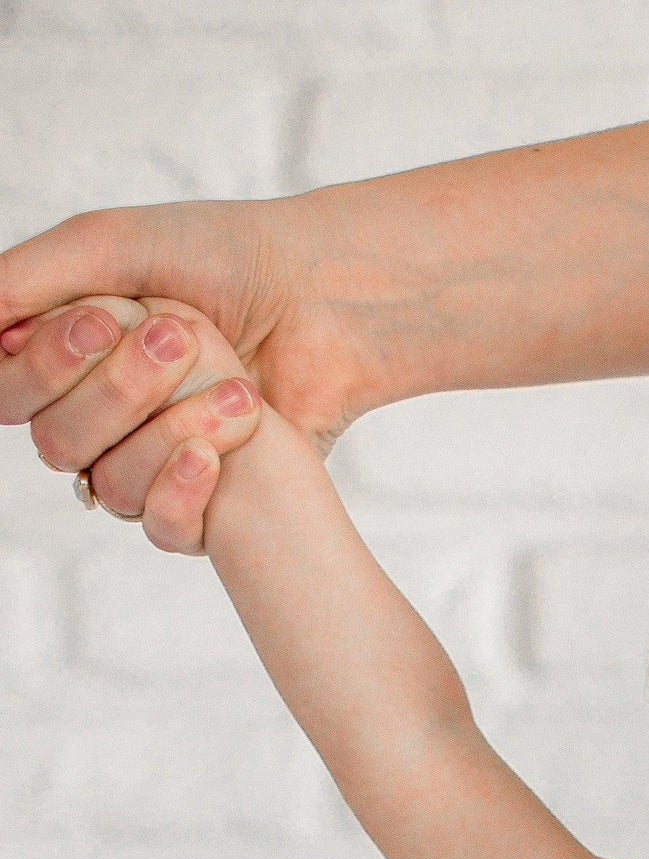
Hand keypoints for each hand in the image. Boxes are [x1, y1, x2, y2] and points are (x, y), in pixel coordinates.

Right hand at [0, 200, 346, 551]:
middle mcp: (98, 417)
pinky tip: (216, 452)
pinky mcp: (200, 506)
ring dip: (163, 429)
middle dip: (116, 390)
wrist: (320, 303)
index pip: (12, 391)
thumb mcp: (110, 244)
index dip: (48, 366)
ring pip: (105, 484)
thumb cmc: (219, 257)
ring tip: (231, 383)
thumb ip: (28, 279)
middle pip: (55, 439)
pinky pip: (160, 526)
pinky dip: (183, 489)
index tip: (105, 322)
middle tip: (176, 337)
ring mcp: (147, 465)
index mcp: (65, 358)